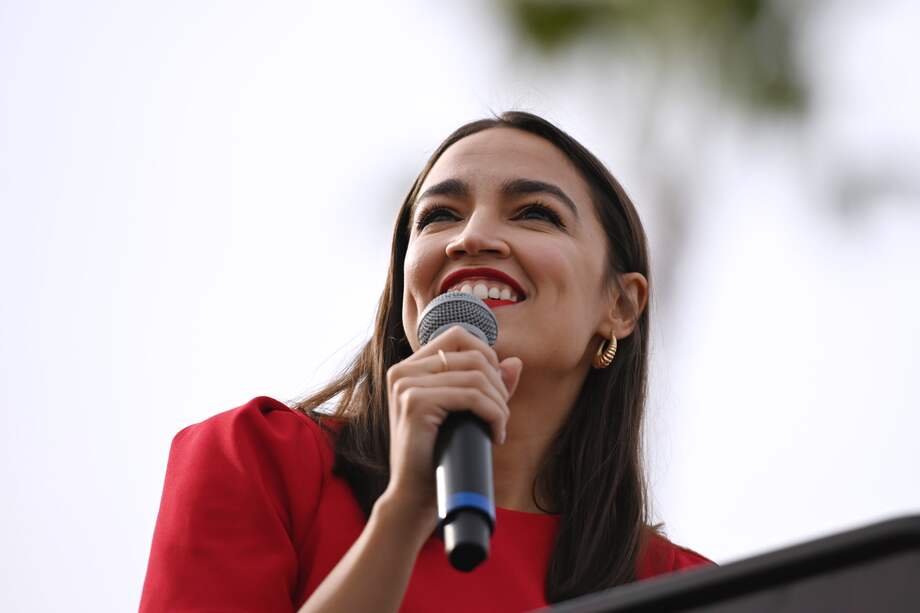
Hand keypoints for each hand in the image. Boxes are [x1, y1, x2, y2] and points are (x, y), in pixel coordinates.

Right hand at [378, 326, 522, 531]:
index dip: (488, 357)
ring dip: (499, 403)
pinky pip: (472, 396)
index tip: (496, 392)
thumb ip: (487, 387)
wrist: (415, 498)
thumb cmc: (439, 457)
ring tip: (499, 427)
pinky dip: (494, 414)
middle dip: (498, 385)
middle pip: (472, 354)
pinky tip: (496, 434)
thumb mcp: (464, 415)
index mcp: (409, 368)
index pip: (458, 336)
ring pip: (476, 375)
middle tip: (501, 416)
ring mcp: (406, 384)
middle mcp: (403, 371)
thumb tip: (514, 362)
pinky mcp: (415, 402)